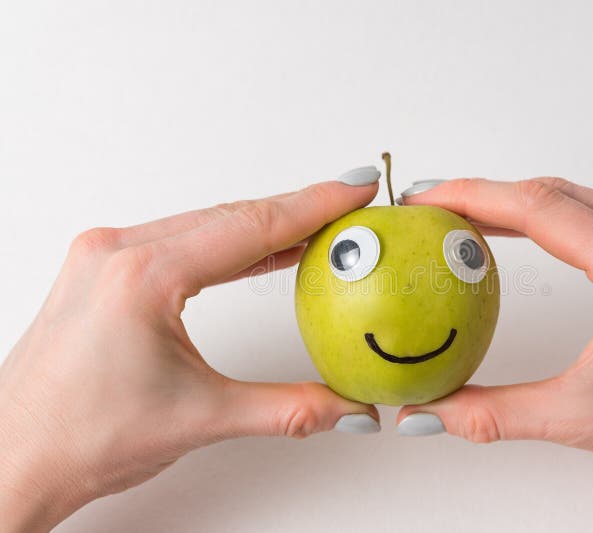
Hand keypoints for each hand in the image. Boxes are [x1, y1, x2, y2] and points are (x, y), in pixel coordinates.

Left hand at [0, 179, 380, 531]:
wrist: (15, 459)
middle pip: (232, 216)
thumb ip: (288, 408)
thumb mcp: (201, 418)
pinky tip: (261, 249)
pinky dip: (228, 243)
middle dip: (298, 209)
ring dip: (264, 225)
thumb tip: (346, 408)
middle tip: (349, 203)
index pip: (251, 228)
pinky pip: (180, 239)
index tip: (354, 188)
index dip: (314, 206)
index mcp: (142, 276)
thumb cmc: (79, 437)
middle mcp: (118, 253)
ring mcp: (105, 257)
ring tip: (317, 224)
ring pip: (205, 224)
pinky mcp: (102, 270)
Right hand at [398, 178, 592, 527]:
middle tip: (433, 207)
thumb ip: (496, 413)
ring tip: (466, 216)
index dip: (473, 196)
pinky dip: (552, 214)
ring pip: (579, 196)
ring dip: (518, 201)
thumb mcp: (582, 419)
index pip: (540, 208)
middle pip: (554, 191)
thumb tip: (432, 412)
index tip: (428, 200)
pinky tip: (524, 228)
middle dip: (485, 193)